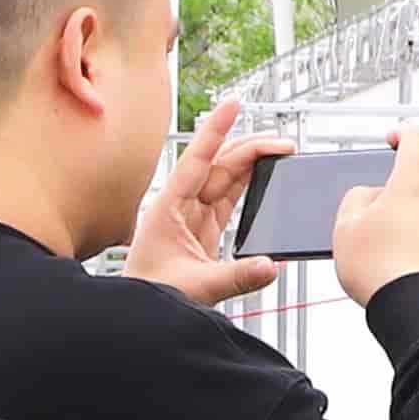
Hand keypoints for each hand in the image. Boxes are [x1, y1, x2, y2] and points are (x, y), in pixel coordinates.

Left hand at [124, 95, 290, 308]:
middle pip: (217, 166)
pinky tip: (263, 179)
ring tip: (280, 154)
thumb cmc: (149, 297)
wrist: (136, 315)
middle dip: (249, 149)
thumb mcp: (195, 288)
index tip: (233, 104)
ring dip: (251, 165)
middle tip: (282, 143)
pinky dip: (247, 188)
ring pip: (225, 181)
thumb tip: (271, 266)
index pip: (196, 161)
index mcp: (168, 209)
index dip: (216, 131)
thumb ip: (236, 278)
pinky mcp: (203, 233)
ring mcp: (192, 219)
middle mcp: (179, 207)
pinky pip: (228, 201)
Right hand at [334, 123, 418, 305]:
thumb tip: (369, 194)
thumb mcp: (345, 229)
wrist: (417, 313)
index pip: (418, 139)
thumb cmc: (382, 274)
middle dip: (407, 192)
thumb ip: (357, 199)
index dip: (405, 134)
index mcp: (413, 185)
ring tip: (398, 251)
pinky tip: (416, 266)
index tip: (396, 139)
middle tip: (384, 217)